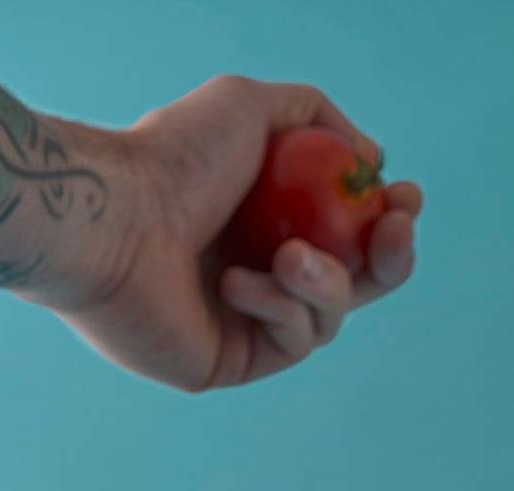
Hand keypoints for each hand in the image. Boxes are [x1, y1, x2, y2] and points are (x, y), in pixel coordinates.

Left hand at [42, 76, 420, 391]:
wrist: (111, 218)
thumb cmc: (171, 158)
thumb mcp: (251, 105)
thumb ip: (318, 116)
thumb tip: (371, 156)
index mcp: (264, 223)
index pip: (346, 232)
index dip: (385, 221)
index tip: (402, 200)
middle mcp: (258, 274)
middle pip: (357, 283)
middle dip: (390, 260)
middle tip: (395, 232)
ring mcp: (245, 323)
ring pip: (331, 315)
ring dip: (326, 282)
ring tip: (287, 256)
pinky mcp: (231, 363)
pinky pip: (293, 342)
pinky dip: (279, 308)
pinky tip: (234, 284)